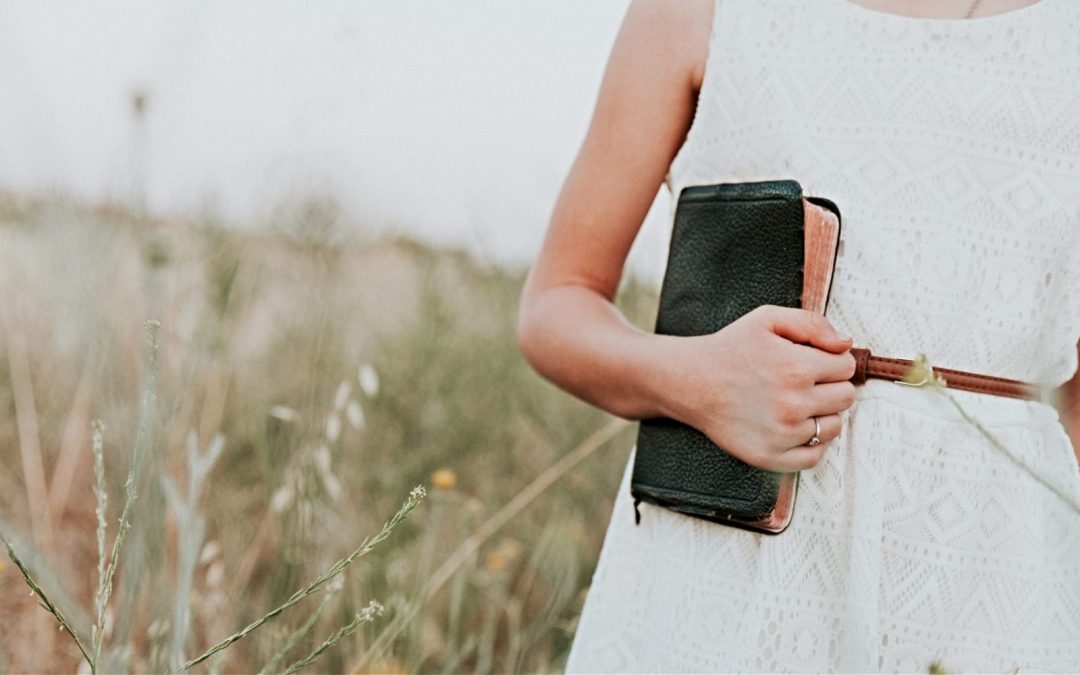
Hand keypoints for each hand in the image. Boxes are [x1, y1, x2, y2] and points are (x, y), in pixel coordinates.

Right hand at [657, 304, 856, 472]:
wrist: (691, 381)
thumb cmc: (730, 348)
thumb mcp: (768, 319)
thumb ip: (813, 323)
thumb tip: (846, 345)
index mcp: (797, 368)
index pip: (846, 367)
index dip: (832, 360)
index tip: (812, 360)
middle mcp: (793, 404)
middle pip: (846, 397)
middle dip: (830, 385)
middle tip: (803, 381)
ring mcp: (782, 434)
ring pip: (834, 427)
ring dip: (821, 414)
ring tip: (795, 402)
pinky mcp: (770, 456)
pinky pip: (814, 456)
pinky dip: (810, 443)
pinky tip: (793, 426)